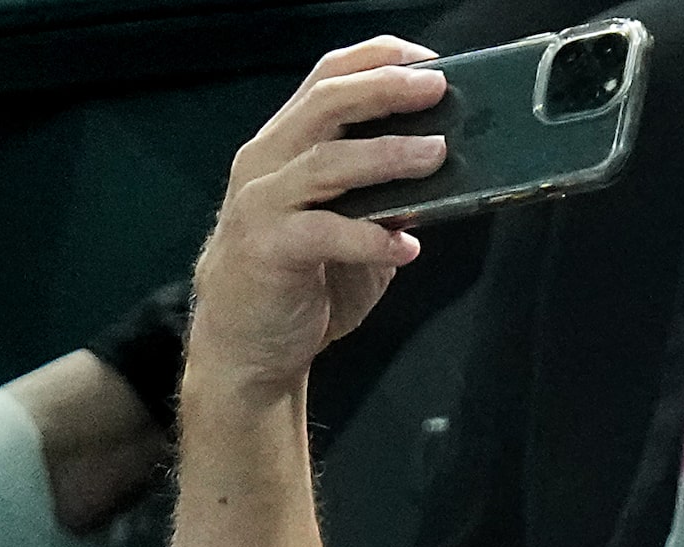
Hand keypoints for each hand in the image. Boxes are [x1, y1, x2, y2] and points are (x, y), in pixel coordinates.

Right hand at [185, 39, 448, 412]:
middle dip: (385, 90)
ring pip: (327, 161)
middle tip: (437, 89)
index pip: (326, 80)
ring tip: (436, 153)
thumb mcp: (346, 228)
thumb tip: (437, 172)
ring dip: (387, 155)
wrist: (246, 350)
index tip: (426, 60)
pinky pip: (325, 232)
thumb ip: (382, 198)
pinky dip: (371, 237)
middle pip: (326, 103)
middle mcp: (266, 162)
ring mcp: (262, 204)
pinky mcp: (267, 249)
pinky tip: (407, 246)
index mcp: (284, 145)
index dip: (376, 60)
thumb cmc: (299, 283)